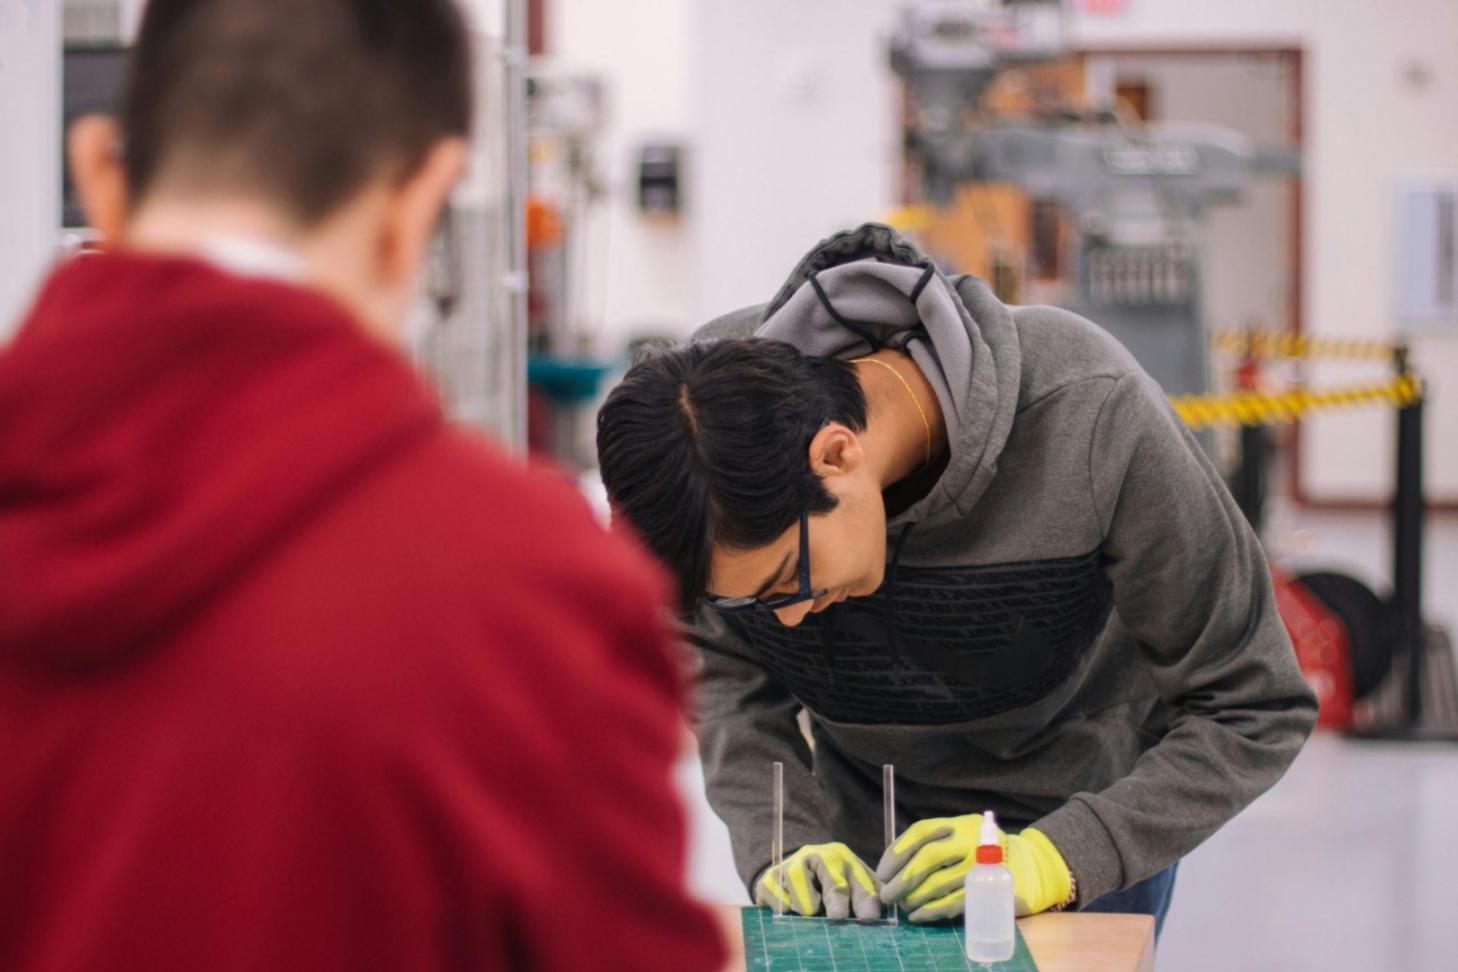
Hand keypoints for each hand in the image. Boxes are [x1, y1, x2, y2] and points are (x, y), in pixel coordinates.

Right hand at [756, 842, 882, 919]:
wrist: (792, 871)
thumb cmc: (830, 883)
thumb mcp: (852, 882)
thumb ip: (869, 894)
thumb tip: (883, 912)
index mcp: (842, 858)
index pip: (857, 880)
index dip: (865, 898)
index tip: (869, 916)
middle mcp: (817, 857)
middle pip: (831, 880)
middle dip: (837, 897)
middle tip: (838, 915)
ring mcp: (791, 866)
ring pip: (800, 885)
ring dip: (807, 904)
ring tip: (811, 911)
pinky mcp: (768, 879)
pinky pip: (774, 895)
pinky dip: (783, 905)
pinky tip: (788, 907)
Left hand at [875, 815, 1072, 922]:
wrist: (1030, 865)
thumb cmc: (983, 851)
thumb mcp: (960, 835)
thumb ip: (931, 843)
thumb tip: (890, 866)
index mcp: (958, 825)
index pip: (920, 832)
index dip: (896, 852)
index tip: (881, 872)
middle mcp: (969, 841)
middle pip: (926, 859)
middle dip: (901, 879)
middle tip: (886, 895)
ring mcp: (980, 867)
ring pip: (937, 884)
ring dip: (914, 898)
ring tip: (903, 907)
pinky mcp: (987, 892)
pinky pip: (953, 903)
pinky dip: (931, 911)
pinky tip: (919, 915)